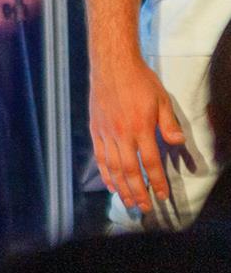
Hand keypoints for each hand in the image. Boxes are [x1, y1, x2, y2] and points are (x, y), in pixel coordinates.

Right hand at [90, 54, 189, 213]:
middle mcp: (121, 133)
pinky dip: (104, 172)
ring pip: (112, 166)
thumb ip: (168, 123)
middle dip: (137, 191)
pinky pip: (99, 155)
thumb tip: (177, 143)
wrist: (111, 64)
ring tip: (128, 202)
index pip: (150, 162)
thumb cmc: (140, 80)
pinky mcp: (95, 128)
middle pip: (129, 170)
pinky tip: (110, 184)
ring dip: (121, 187)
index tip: (162, 195)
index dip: (157, 181)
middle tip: (144, 207)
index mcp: (140, 127)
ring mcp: (106, 132)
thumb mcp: (161, 100)